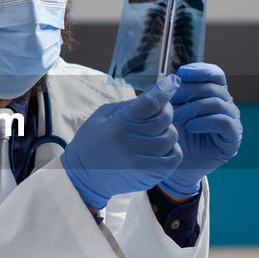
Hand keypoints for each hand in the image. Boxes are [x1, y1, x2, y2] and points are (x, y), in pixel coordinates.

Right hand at [62, 77, 183, 210]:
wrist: (83, 176)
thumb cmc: (94, 140)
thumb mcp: (104, 116)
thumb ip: (131, 105)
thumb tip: (157, 91)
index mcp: (118, 124)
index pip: (150, 102)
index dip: (165, 89)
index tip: (174, 81)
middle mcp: (130, 143)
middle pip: (164, 119)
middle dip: (166, 110)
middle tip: (159, 111)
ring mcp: (140, 162)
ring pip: (171, 137)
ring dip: (167, 131)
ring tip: (155, 132)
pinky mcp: (148, 176)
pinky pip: (175, 157)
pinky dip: (172, 149)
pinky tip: (161, 148)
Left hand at [158, 63, 241, 198]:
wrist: (179, 166)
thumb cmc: (175, 136)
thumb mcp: (169, 113)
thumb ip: (169, 96)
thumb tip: (163, 81)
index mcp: (213, 94)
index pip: (214, 75)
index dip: (201, 71)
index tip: (182, 73)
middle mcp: (226, 104)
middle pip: (214, 87)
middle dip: (191, 90)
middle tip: (171, 98)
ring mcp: (232, 120)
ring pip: (219, 103)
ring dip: (194, 106)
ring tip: (175, 115)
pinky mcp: (233, 138)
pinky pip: (225, 122)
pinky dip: (206, 121)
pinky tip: (190, 126)